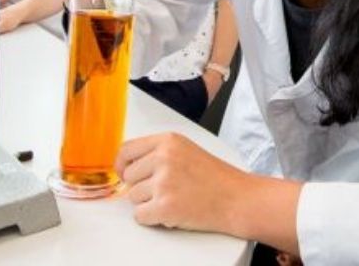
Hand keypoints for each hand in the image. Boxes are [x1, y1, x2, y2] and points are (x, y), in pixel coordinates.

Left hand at [115, 133, 247, 232]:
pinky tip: (171, 211)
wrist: (236, 197)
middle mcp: (163, 157)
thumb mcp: (185, 150)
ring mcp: (164, 182)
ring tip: (174, 198)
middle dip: (141, 186)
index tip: (125, 173)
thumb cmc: (214, 177)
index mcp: (168, 141)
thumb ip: (157, 152)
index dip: (122, 164)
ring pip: (132, 197)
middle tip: (164, 189)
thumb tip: (127, 165)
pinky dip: (151, 218)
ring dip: (148, 203)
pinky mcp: (165, 206)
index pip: (126, 149)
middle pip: (128, 176)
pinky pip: (139, 216)